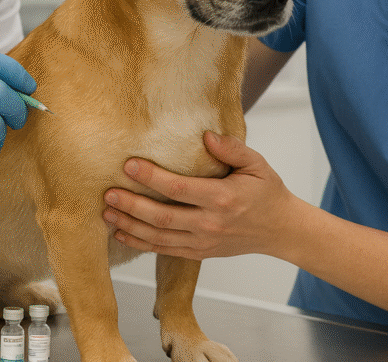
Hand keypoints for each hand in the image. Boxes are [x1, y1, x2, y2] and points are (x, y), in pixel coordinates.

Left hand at [102, 132, 290, 259]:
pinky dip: (140, 243)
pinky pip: (164, 250)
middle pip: (163, 217)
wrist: (280, 230)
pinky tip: (121, 232)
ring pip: (159, 237)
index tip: (129, 165)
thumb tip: (206, 135)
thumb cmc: (267, 192)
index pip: (179, 188)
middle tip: (108, 192)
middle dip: (132, 205)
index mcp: (223, 198)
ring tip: (107, 211)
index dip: (152, 177)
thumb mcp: (257, 164)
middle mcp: (210, 224)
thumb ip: (232, 148)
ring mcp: (203, 242)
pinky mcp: (199, 253)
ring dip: (130, 225)